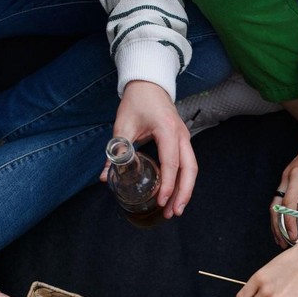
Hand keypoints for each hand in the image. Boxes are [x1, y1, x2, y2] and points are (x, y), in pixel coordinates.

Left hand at [104, 81, 195, 217]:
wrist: (149, 84)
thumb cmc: (137, 101)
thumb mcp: (123, 125)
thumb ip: (117, 150)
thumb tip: (106, 177)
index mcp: (167, 130)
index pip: (171, 162)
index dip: (168, 183)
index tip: (161, 200)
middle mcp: (181, 135)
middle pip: (190, 169)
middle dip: (183, 193)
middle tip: (173, 212)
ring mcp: (184, 138)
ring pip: (192, 169)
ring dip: (185, 191)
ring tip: (174, 210)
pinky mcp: (182, 141)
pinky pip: (187, 165)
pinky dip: (183, 182)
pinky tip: (175, 195)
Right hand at [270, 128, 297, 246]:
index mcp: (297, 175)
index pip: (288, 204)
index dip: (290, 223)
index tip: (294, 237)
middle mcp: (288, 176)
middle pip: (275, 207)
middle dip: (278, 227)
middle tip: (285, 244)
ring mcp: (287, 178)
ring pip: (275, 204)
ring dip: (277, 223)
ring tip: (282, 240)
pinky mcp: (290, 179)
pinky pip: (281, 200)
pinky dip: (282, 214)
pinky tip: (288, 225)